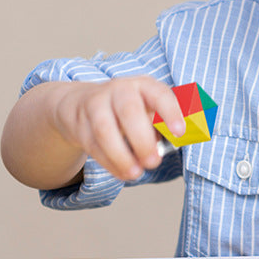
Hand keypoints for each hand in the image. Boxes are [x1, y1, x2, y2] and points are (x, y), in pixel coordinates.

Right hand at [49, 77, 185, 181]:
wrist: (80, 102)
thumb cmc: (128, 109)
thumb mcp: (148, 108)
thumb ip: (161, 124)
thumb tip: (173, 145)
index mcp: (144, 86)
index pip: (159, 94)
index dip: (170, 112)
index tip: (179, 133)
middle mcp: (119, 90)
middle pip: (129, 111)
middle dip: (142, 141)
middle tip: (153, 162)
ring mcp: (96, 105)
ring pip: (105, 130)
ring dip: (122, 156)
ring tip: (136, 173)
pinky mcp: (80, 124)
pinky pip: (93, 145)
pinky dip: (109, 163)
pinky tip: (123, 173)